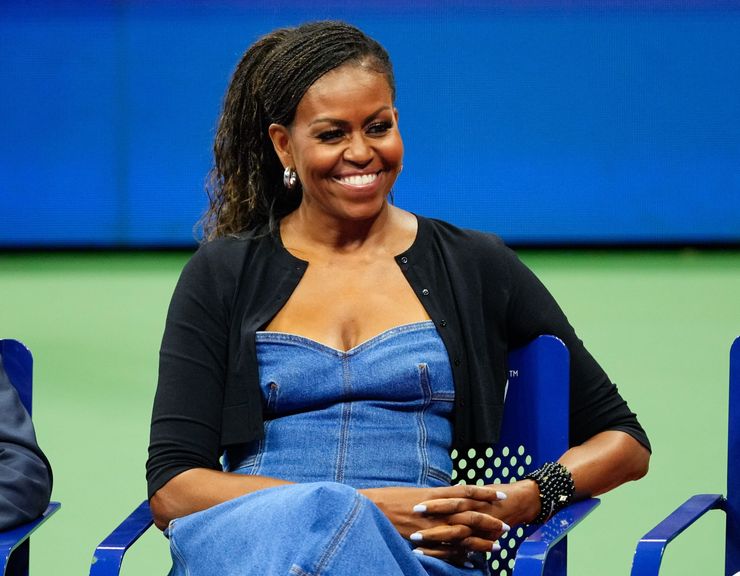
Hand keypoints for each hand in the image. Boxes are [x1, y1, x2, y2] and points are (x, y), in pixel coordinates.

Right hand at [360, 484, 510, 564]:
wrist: (369, 508)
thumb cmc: (389, 500)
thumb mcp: (414, 493)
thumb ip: (432, 498)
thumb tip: (447, 500)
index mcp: (434, 493)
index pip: (466, 491)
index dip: (485, 493)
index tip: (501, 495)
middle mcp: (435, 508)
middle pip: (470, 513)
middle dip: (489, 520)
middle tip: (506, 525)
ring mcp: (430, 525)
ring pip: (462, 533)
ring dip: (481, 540)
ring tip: (497, 546)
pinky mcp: (422, 540)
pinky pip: (446, 549)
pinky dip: (460, 555)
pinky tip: (472, 560)